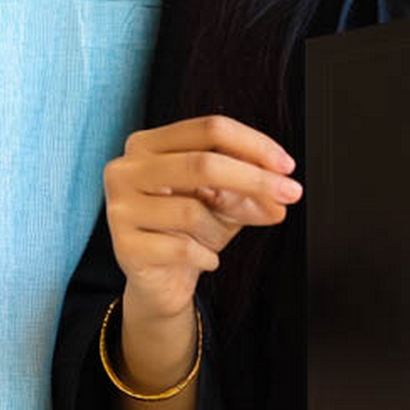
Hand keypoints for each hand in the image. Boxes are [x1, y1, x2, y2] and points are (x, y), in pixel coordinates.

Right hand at [104, 114, 300, 330]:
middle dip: (255, 179)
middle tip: (290, 194)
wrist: (159, 280)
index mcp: (149, 144)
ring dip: (219, 229)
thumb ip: (250, 191)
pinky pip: (182, 248)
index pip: (209, 129)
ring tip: (215, 239)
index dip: (253, 144)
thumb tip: (279, 194)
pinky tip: (206, 258)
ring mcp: (119, 206)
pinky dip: (206, 256)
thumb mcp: (225, 203)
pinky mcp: (123, 245)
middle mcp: (126, 168)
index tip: (286, 166)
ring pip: (192, 210)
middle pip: (203, 163)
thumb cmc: (189, 230)